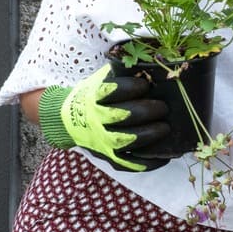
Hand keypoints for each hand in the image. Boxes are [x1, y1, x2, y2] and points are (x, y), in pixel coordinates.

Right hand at [37, 63, 171, 171]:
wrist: (66, 119)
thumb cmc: (92, 96)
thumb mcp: (99, 80)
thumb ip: (120, 74)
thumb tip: (148, 68)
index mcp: (94, 97)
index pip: (112, 91)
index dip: (131, 88)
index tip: (145, 85)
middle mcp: (96, 119)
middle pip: (121, 116)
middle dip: (146, 111)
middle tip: (163, 107)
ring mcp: (101, 140)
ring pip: (125, 141)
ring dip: (148, 135)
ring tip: (166, 128)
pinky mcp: (108, 156)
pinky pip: (128, 163)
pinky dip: (148, 162)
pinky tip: (165, 157)